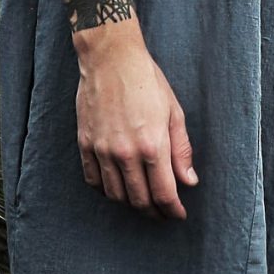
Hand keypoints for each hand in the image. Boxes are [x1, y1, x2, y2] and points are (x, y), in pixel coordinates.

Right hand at [73, 20, 196, 217]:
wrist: (110, 59)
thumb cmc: (147, 81)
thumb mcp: (173, 112)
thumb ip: (181, 150)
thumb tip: (188, 181)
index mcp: (152, 145)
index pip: (164, 193)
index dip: (173, 210)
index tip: (178, 214)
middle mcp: (125, 153)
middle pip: (139, 200)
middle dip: (154, 212)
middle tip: (163, 213)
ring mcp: (102, 150)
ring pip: (116, 195)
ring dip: (131, 204)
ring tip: (142, 202)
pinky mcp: (85, 144)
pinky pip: (93, 180)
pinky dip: (106, 191)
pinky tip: (117, 188)